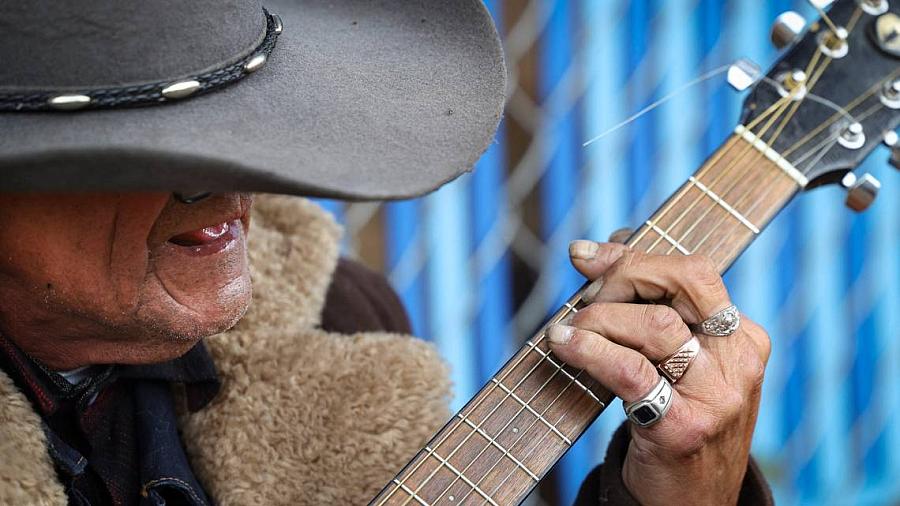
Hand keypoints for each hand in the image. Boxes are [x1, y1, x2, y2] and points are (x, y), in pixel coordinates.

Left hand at [548, 240, 770, 505]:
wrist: (690, 501)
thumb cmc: (674, 420)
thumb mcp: (676, 362)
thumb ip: (650, 309)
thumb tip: (596, 251)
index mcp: (742, 337)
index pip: (693, 272)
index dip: (634, 257)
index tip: (585, 256)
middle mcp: (739, 362)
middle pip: (682, 285)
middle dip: (621, 278)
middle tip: (582, 300)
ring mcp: (718, 396)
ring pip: (655, 326)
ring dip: (598, 318)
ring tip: (567, 329)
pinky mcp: (685, 427)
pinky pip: (631, 371)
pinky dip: (590, 350)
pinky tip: (564, 344)